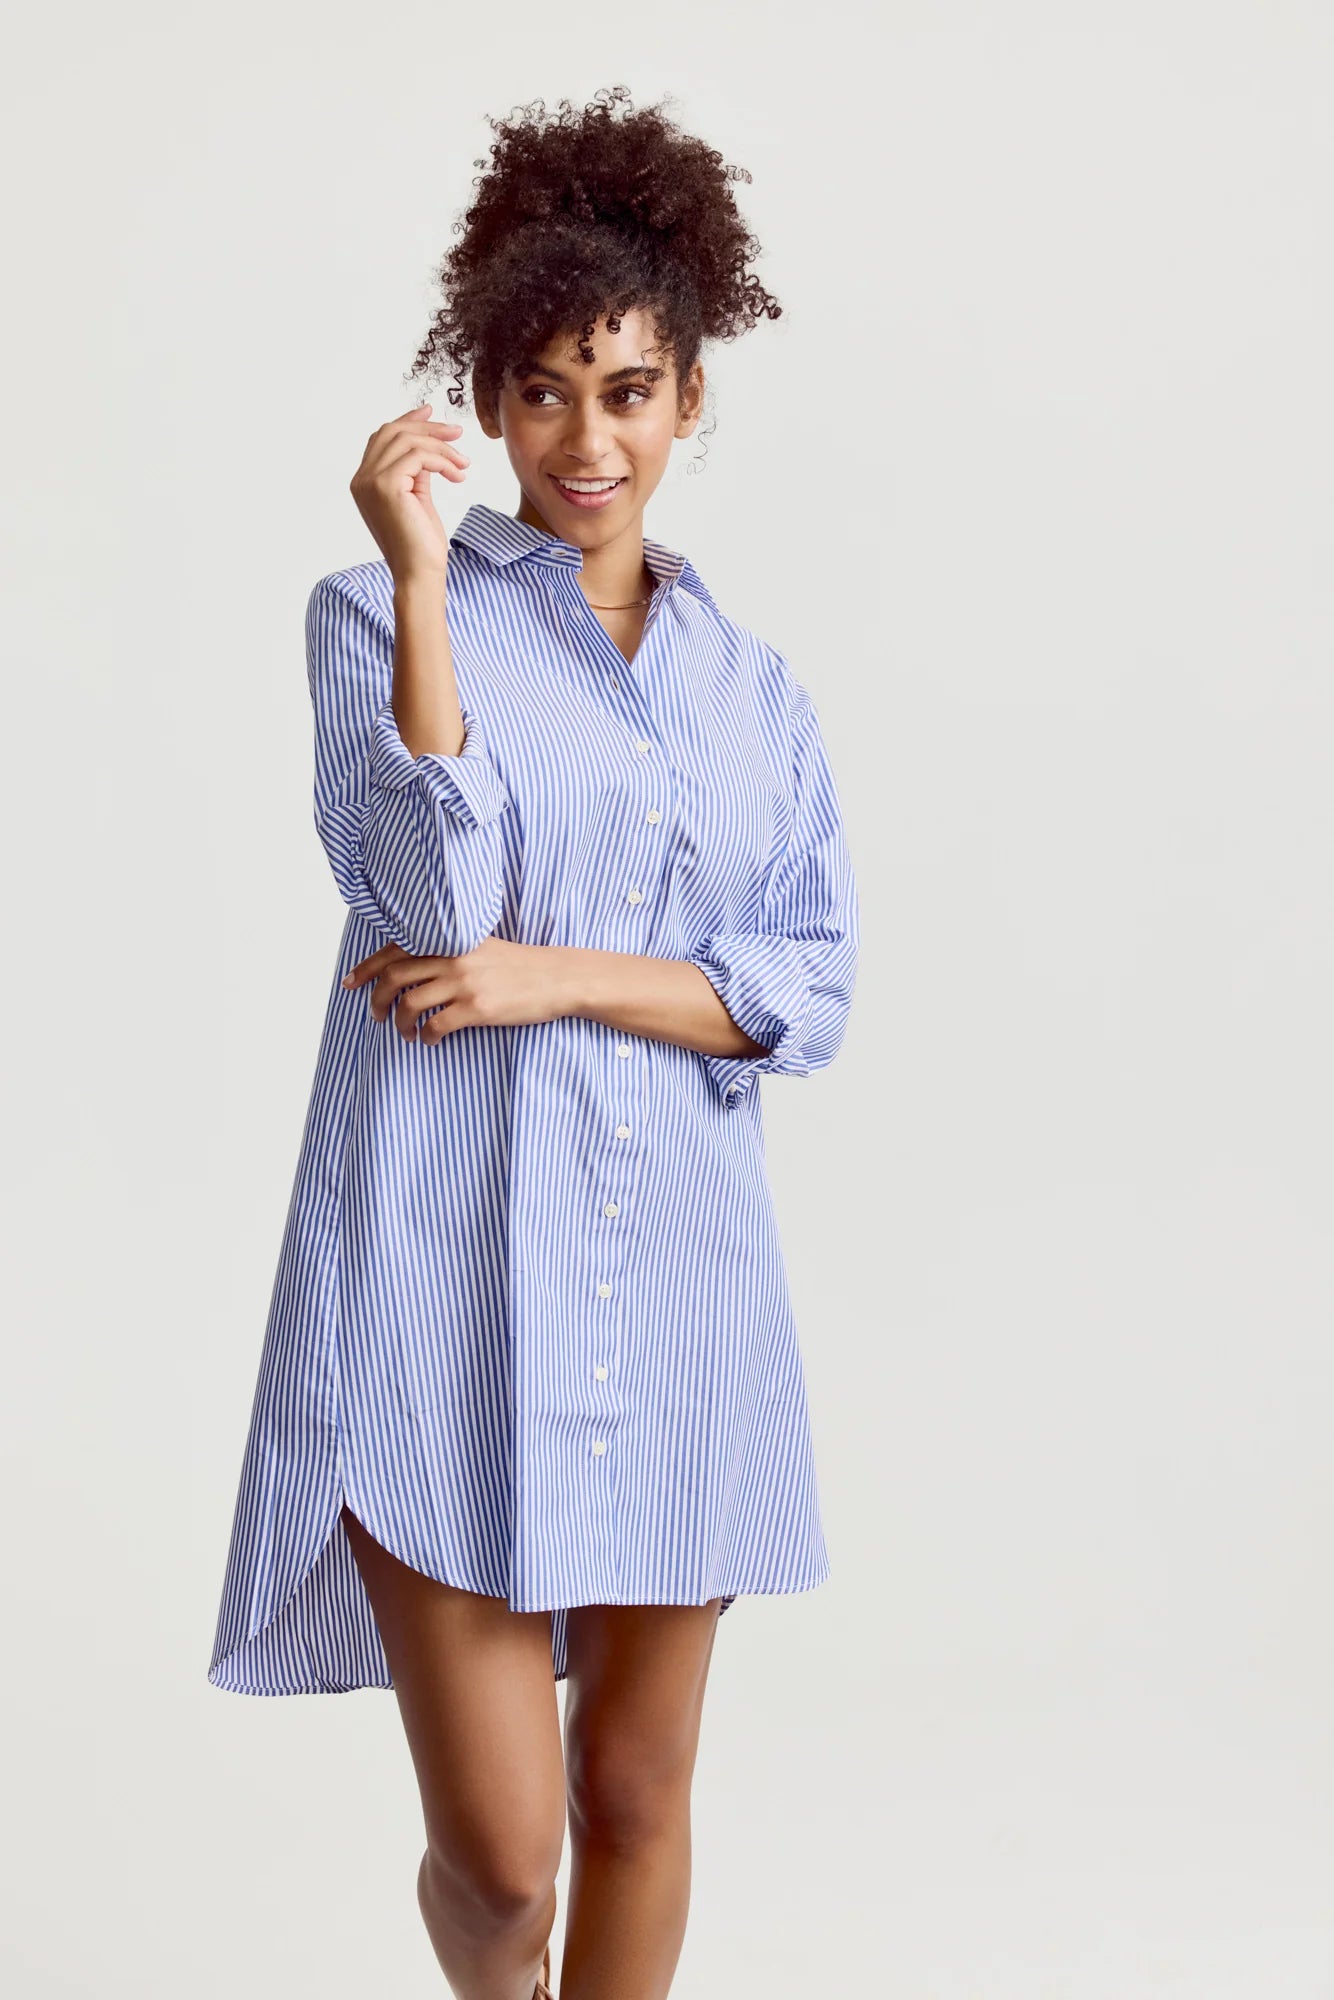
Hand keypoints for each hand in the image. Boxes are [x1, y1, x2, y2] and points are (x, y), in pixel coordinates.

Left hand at [341, 937, 581, 1043]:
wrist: (557, 978)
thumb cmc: (520, 965)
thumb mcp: (480, 946)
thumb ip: (448, 949)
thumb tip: (412, 966)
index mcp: (450, 939)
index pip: (394, 949)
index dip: (366, 967)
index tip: (349, 983)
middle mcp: (453, 957)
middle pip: (394, 977)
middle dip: (376, 999)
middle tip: (377, 1015)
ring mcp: (465, 982)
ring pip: (410, 1004)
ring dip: (399, 1024)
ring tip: (404, 1033)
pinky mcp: (477, 1008)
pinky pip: (435, 1026)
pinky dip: (425, 1036)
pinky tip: (429, 1040)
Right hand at [349, 402, 469, 581]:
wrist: (419, 574)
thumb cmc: (420, 543)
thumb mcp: (416, 497)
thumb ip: (415, 470)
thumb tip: (428, 444)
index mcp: (364, 482)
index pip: (382, 437)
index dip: (408, 420)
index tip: (432, 413)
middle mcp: (361, 479)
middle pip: (393, 432)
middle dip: (428, 427)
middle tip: (457, 432)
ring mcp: (370, 481)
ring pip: (408, 440)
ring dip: (441, 447)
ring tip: (463, 463)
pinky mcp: (387, 486)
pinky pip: (419, 456)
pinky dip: (443, 461)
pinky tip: (458, 475)